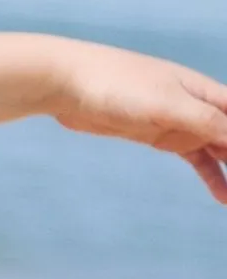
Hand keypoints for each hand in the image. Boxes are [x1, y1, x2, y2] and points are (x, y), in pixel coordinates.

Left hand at [47, 39, 226, 202]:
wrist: (68, 83)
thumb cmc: (117, 84)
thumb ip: (206, 121)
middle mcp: (199, 105)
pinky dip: (210, 174)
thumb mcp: (166, 105)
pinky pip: (194, 157)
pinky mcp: (157, 134)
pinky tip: (222, 195)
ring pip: (220, 148)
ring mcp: (179, 120)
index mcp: (206, 91)